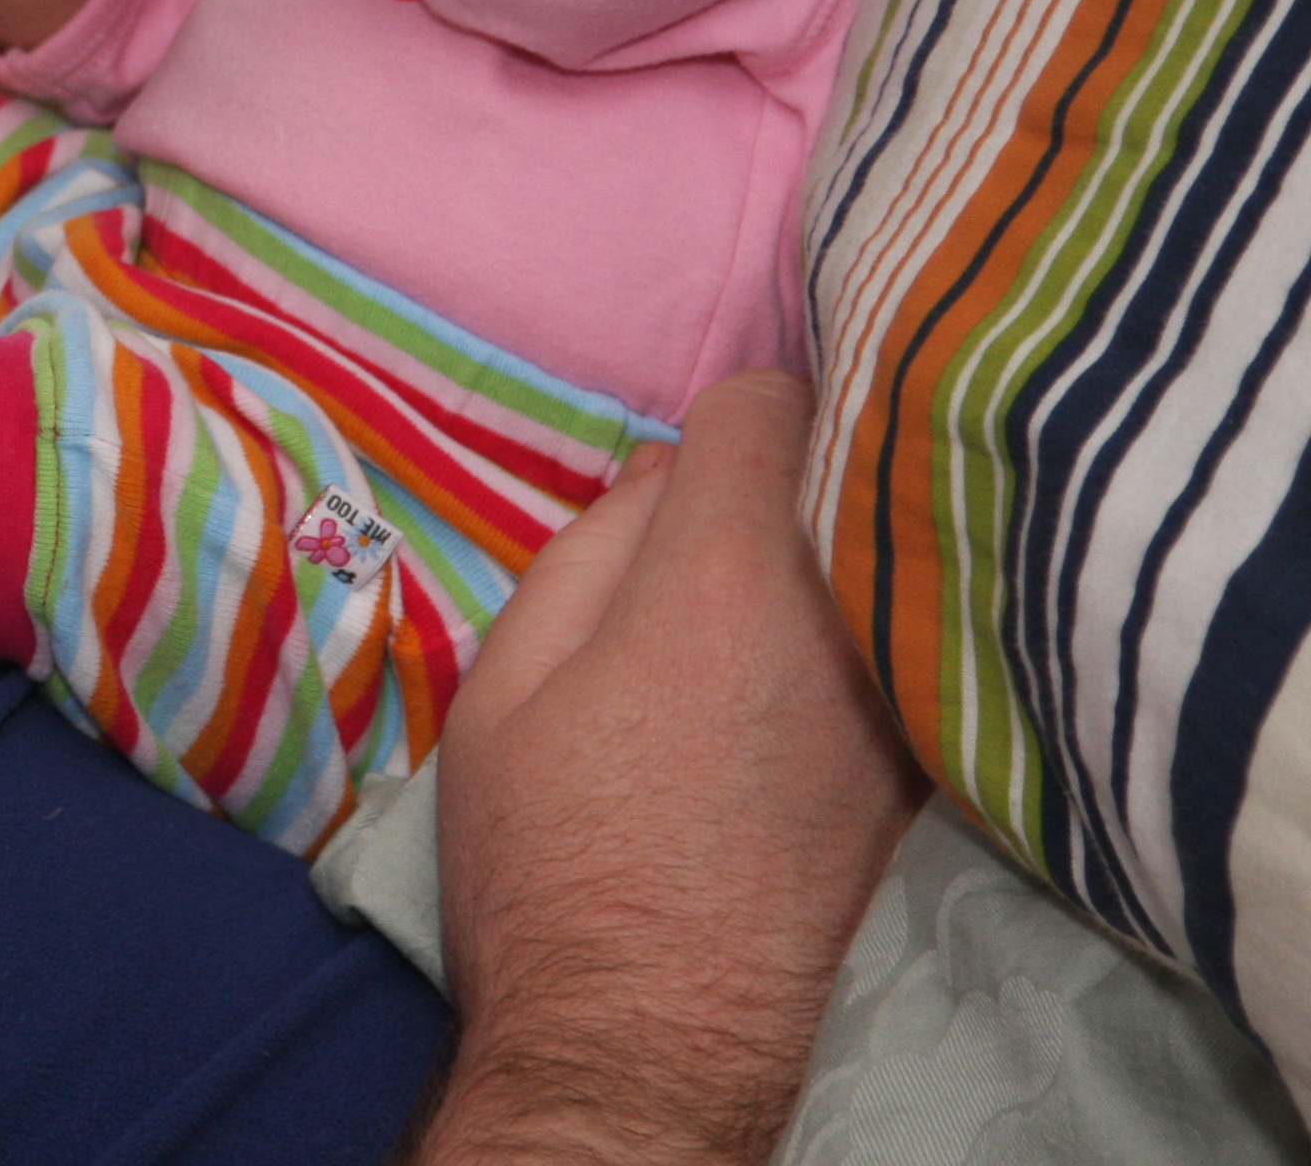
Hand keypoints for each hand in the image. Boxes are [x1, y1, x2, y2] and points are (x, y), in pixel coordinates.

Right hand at [411, 372, 923, 1165]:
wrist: (647, 1023)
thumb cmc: (547, 848)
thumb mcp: (504, 678)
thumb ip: (588, 548)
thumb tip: (665, 477)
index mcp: (722, 573)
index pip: (773, 401)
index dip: (725, 410)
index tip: (692, 457)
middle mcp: (838, 616)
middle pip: (854, 460)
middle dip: (801, 457)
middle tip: (735, 504)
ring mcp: (895, 691)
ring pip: (892, 546)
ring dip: (845, 537)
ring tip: (780, 578)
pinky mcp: (921, 758)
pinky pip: (909, 630)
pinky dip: (874, 615)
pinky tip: (819, 656)